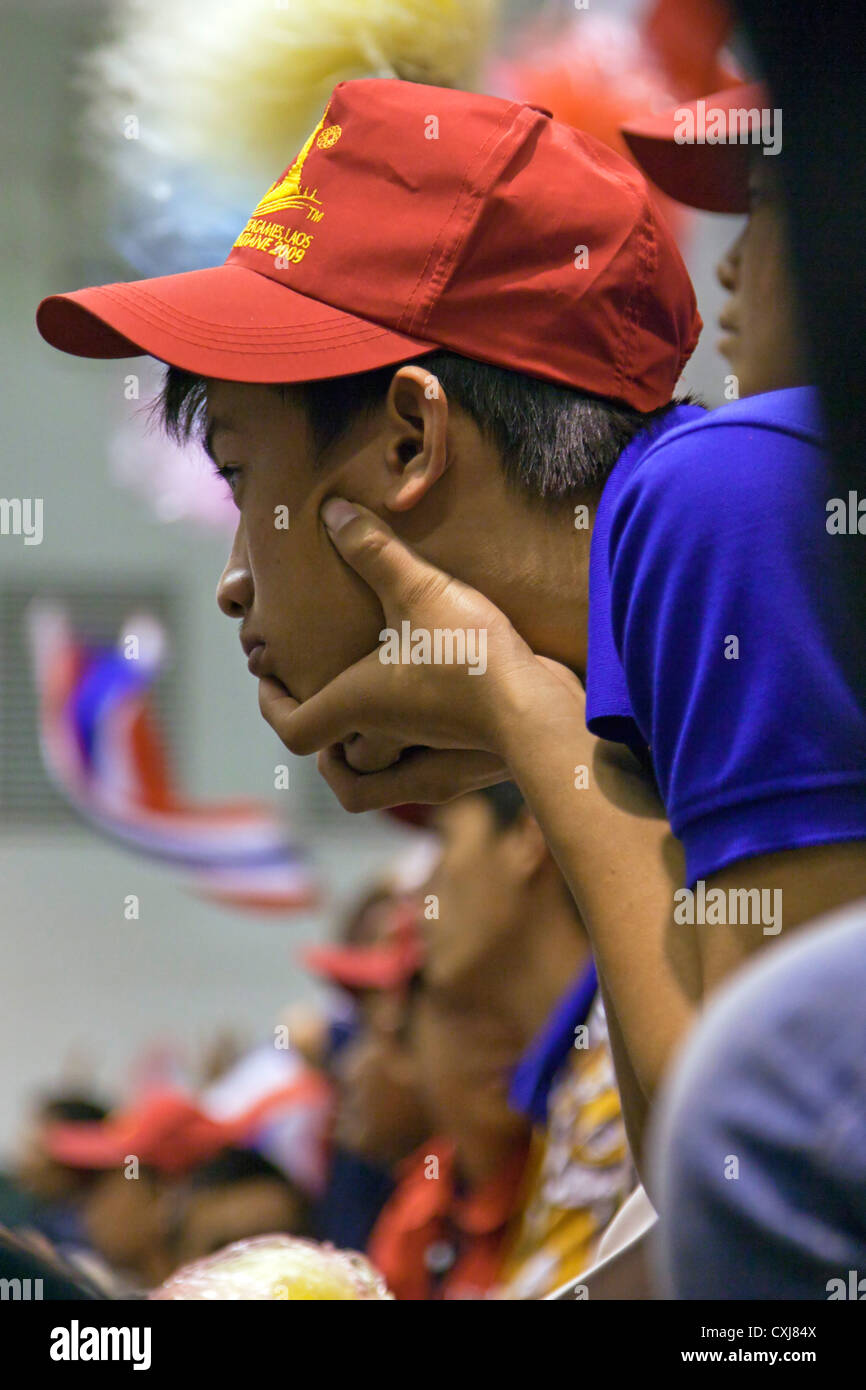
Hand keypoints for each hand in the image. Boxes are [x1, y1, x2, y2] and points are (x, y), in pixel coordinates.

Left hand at [258, 499, 583, 810]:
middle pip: (333, 759)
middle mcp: (385, 736)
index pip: (293, 730)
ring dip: (363, 738)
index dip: (273, 705)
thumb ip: (374, 551)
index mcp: (357, 706)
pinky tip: (427, 686)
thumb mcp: (418, 591)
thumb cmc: (467, 656)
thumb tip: (334, 511)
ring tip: (370, 689)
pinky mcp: (462, 750)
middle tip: (320, 688)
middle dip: (321, 731)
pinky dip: (409, 732)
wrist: (538, 709)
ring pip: (377, 763)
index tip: (269, 677)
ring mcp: (426, 753)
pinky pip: (418, 754)